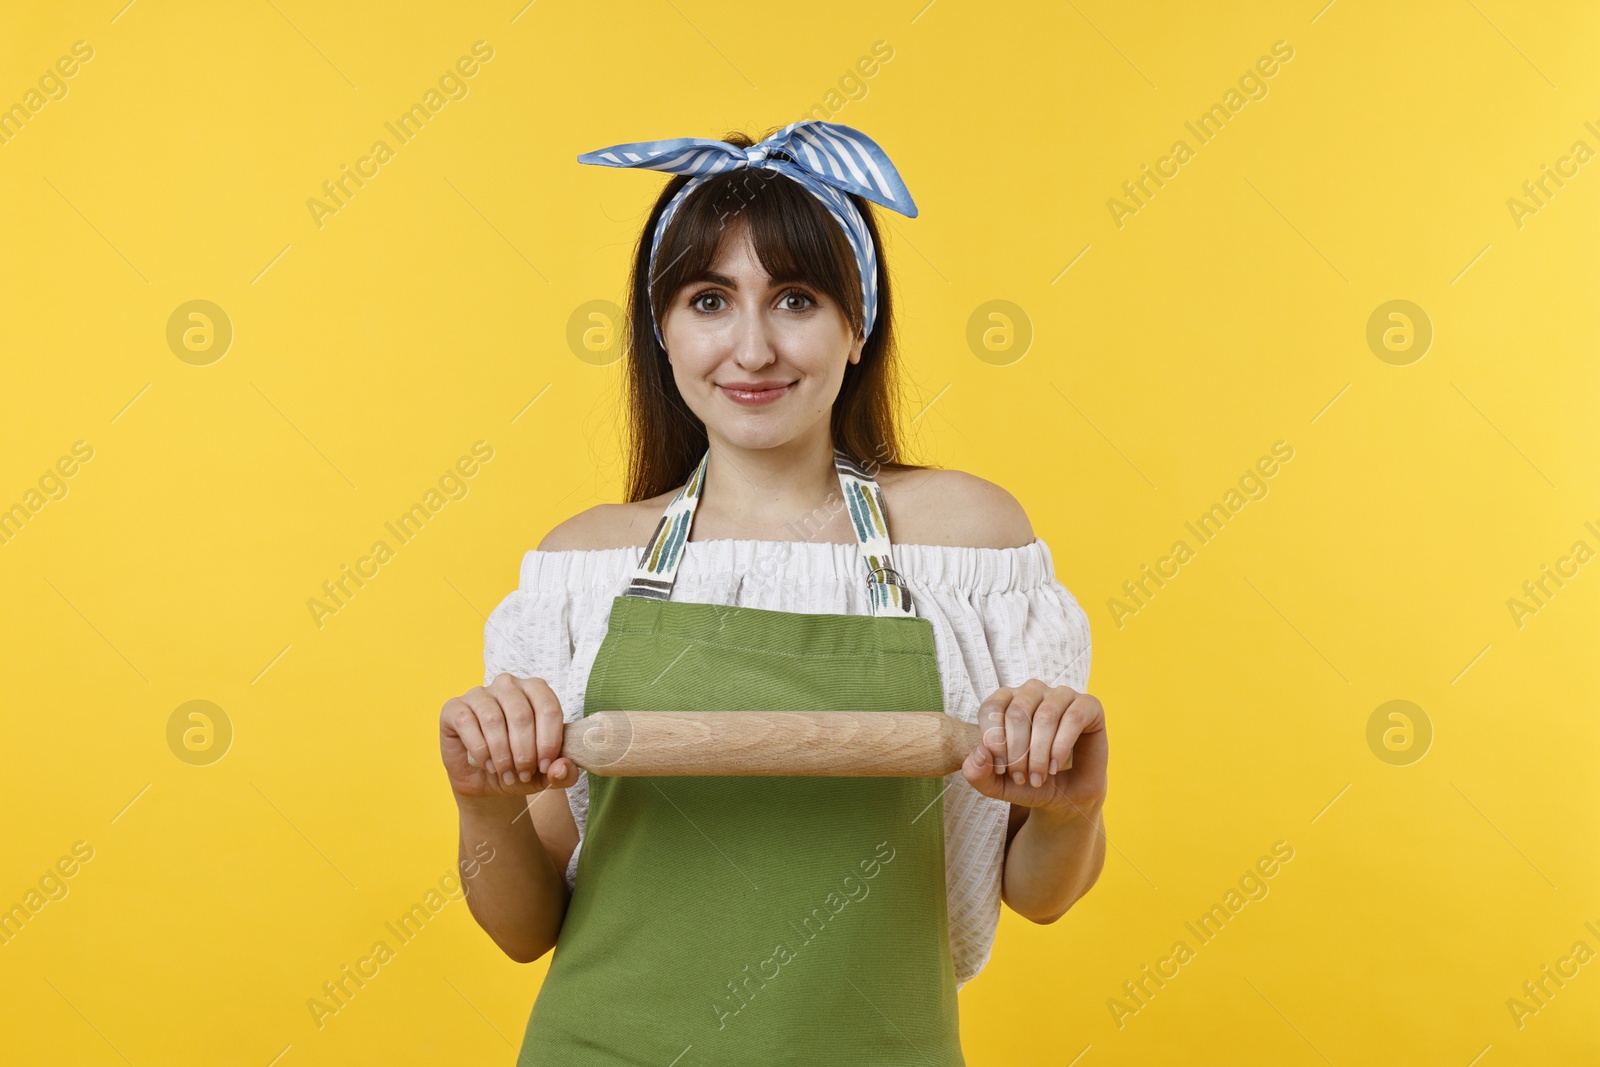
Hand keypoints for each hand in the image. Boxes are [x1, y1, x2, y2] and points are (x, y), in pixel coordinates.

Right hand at [439, 674, 577, 798]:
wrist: (486, 780)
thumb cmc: (519, 767)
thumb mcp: (546, 774)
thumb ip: (564, 773)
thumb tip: (561, 768)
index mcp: (536, 691)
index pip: (549, 708)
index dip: (549, 741)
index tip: (545, 766)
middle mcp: (508, 685)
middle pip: (521, 715)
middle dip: (525, 752)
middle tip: (523, 773)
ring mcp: (480, 694)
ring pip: (494, 719)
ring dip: (502, 754)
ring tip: (506, 774)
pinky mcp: (455, 708)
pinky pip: (468, 723)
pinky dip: (480, 750)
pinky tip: (488, 765)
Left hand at [961, 680, 1106, 814]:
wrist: (1068, 795)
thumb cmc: (1030, 781)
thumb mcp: (999, 784)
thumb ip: (978, 774)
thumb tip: (977, 754)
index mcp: (1006, 700)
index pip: (991, 708)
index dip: (993, 741)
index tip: (1001, 771)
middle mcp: (1032, 691)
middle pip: (1018, 712)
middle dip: (1017, 752)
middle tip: (1022, 779)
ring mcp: (1061, 695)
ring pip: (1045, 715)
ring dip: (1039, 753)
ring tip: (1039, 778)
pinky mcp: (1089, 704)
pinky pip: (1073, 717)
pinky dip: (1061, 747)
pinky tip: (1055, 767)